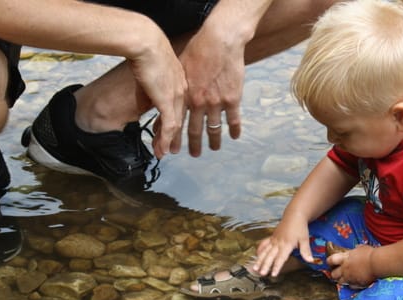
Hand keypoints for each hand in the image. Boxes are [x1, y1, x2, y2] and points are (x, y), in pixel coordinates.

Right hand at [127, 27, 186, 158]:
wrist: (146, 42)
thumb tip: (146, 88)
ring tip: (167, 154)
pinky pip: (170, 125)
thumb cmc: (145, 49)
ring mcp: (177, 96)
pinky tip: (164, 150)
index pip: (180, 105)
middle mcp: (183, 90)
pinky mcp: (168, 100)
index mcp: (181, 80)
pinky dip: (166, 139)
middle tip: (175, 149)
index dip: (176, 119)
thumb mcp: (153, 67)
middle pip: (180, 118)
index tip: (172, 130)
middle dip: (177, 135)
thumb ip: (154, 81)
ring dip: (171, 141)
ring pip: (176, 124)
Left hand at [178, 21, 244, 156]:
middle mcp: (199, 103)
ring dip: (214, 141)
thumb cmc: (199, 49)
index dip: (173, 137)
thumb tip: (169, 94)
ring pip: (214, 128)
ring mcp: (217, 103)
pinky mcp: (232, 99)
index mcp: (185, 95)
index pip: (176, 121)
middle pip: (195, 130)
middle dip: (193, 145)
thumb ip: (177, 84)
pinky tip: (234, 137)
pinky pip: (234, 120)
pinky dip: (234, 130)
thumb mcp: (181, 66)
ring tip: (214, 149)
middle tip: (193, 155)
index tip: (172, 147)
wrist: (220, 41)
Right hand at [252, 214, 313, 277]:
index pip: (281, 258)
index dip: (276, 267)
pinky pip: (264, 244)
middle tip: (261, 273)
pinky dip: (259, 249)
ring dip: (259, 260)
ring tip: (254, 268)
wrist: (294, 215)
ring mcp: (274, 240)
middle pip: (270, 256)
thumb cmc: (300, 227)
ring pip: (264, 251)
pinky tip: (256, 255)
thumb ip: (306, 251)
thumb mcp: (305, 239)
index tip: (273, 274)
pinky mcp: (272, 237)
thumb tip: (310, 260)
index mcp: (287, 244)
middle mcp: (278, 243)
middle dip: (265, 265)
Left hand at [328, 244, 375, 287]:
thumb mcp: (361, 248)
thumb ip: (356, 250)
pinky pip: (350, 286)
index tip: (332, 262)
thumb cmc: (369, 253)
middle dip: (335, 274)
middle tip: (339, 272)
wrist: (377, 263)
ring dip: (342, 280)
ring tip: (346, 278)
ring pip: (340, 282)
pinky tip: (355, 281)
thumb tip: (357, 248)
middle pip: (333, 274)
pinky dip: (352, 284)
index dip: (330, 262)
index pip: (330, 260)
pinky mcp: (356, 284)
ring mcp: (349, 277)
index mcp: (344, 258)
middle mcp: (344, 269)